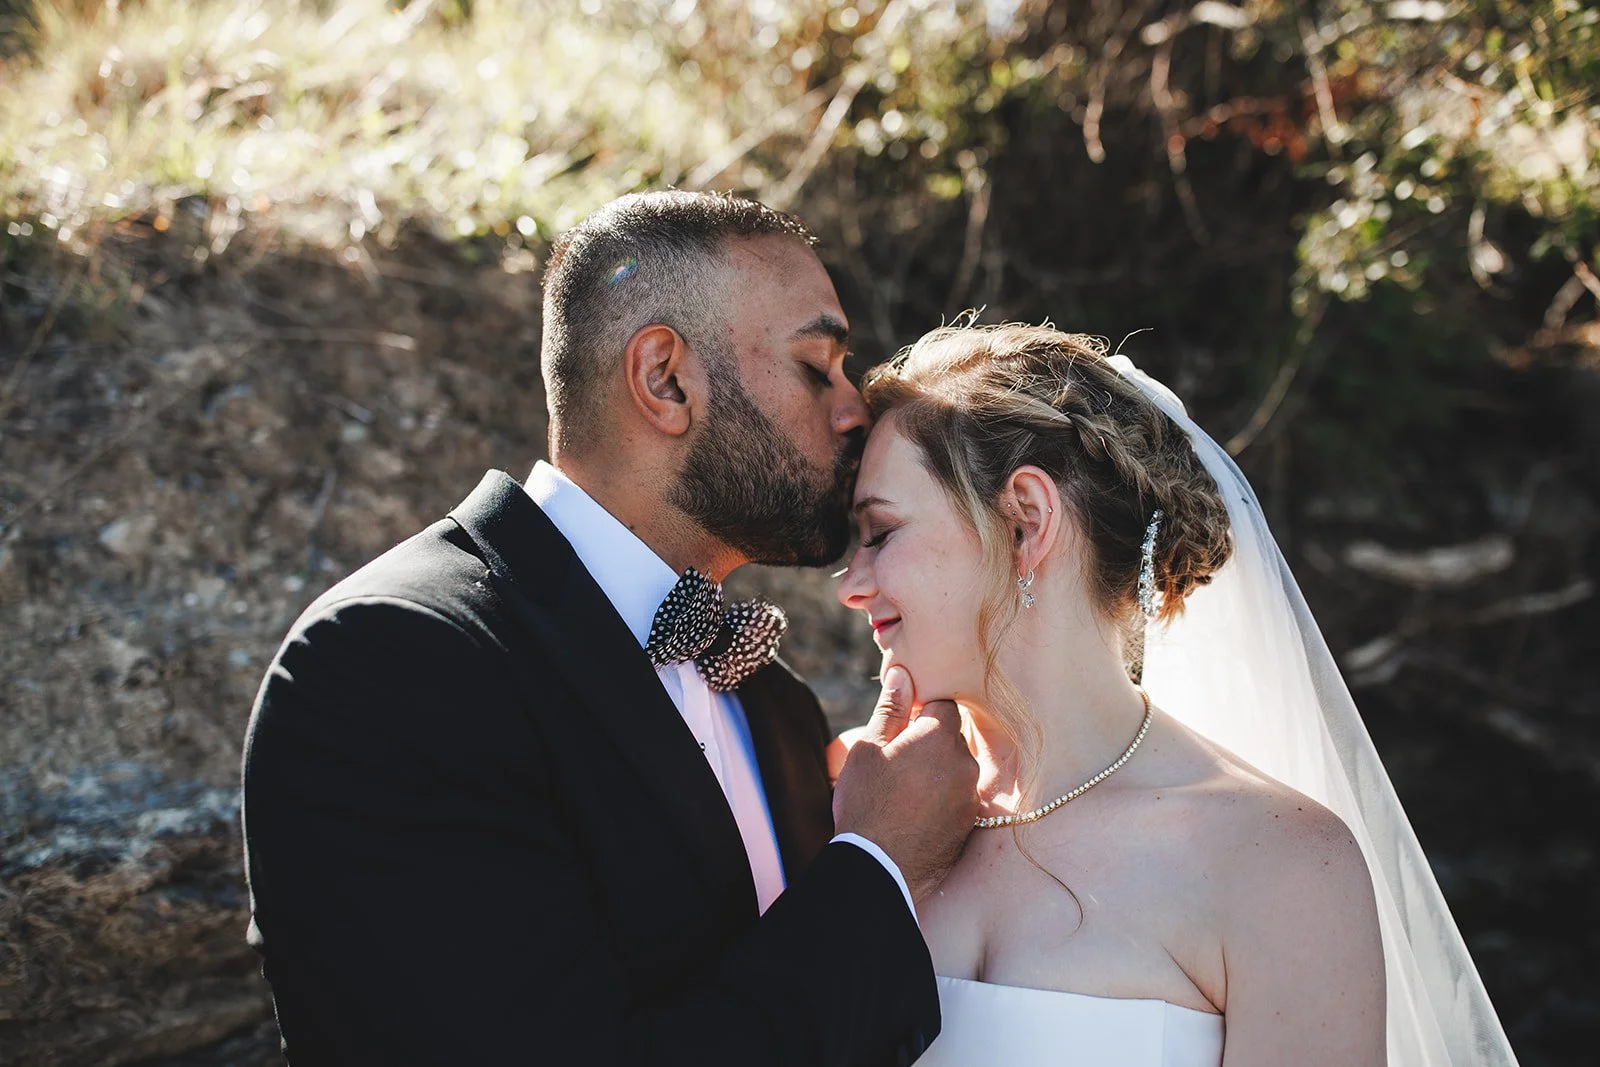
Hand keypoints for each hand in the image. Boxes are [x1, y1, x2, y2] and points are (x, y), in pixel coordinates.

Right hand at [832, 665, 979, 900]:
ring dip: (936, 770)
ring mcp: (970, 794)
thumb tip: (902, 674)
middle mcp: (964, 761)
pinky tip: (914, 812)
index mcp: (940, 736)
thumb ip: (890, 710)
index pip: (943, 703)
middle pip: (951, 736)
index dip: (920, 711)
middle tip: (895, 761)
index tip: (900, 727)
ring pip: (956, 767)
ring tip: (902, 791)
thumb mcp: (867, 748)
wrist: (879, 868)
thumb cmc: (866, 802)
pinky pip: (958, 796)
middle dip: (929, 741)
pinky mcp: (969, 822)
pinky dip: (942, 797)